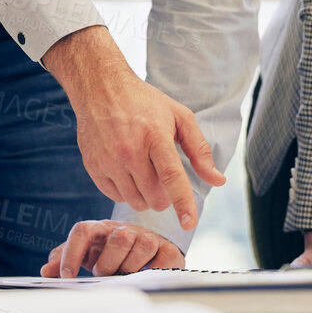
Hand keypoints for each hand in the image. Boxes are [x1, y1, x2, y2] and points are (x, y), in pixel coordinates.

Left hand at [40, 220, 183, 277]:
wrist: (147, 253)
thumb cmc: (110, 255)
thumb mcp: (87, 255)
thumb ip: (64, 260)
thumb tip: (46, 272)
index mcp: (100, 230)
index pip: (83, 231)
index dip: (72, 253)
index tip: (67, 277)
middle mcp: (124, 230)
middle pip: (117, 238)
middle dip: (108, 263)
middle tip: (105, 274)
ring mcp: (147, 238)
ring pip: (141, 246)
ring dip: (130, 267)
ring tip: (126, 275)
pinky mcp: (168, 250)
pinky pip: (164, 259)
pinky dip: (154, 270)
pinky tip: (147, 276)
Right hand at [43, 26, 224, 229]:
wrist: (100, 89)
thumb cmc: (144, 102)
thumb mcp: (179, 116)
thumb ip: (199, 150)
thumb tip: (218, 180)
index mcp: (155, 136)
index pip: (171, 177)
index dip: (183, 203)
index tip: (189, 223)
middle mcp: (129, 150)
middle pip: (154, 196)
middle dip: (165, 195)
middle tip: (162, 175)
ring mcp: (109, 160)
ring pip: (135, 201)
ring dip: (145, 195)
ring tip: (145, 172)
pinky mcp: (94, 166)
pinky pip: (116, 196)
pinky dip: (126, 191)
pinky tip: (127, 171)